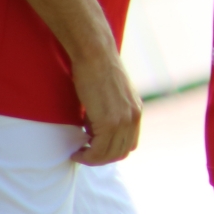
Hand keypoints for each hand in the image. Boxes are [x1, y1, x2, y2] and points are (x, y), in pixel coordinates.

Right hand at [71, 48, 141, 164]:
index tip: (95, 148)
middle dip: (101, 158)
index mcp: (136, 111)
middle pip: (121, 152)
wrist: (95, 55)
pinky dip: (88, 155)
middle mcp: (134, 117)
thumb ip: (110, 112)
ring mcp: (124, 120)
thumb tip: (94, 131)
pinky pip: (99, 150)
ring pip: (110, 154)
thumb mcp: (111, 95)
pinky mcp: (110, 121)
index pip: (130, 144)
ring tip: (79, 153)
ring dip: (93, 159)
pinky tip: (77, 151)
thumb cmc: (96, 70)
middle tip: (84, 154)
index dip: (112, 150)